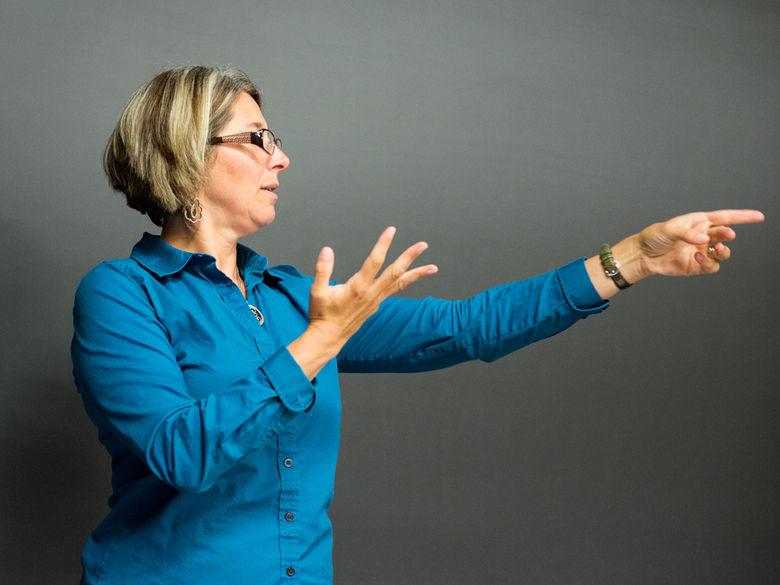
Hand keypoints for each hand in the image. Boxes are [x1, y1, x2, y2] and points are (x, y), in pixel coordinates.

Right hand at [288, 227, 437, 378]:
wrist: (329, 337)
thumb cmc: (321, 314)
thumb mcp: (317, 291)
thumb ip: (322, 269)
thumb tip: (327, 250)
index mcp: (358, 287)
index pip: (374, 261)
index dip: (383, 244)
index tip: (391, 231)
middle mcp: (371, 293)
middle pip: (396, 272)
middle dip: (410, 257)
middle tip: (423, 245)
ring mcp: (376, 300)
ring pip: (400, 283)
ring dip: (417, 273)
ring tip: (433, 267)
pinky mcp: (376, 304)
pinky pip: (394, 290)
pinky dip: (405, 281)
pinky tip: (411, 276)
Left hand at [636, 209, 763, 277]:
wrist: (643, 255)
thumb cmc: (654, 237)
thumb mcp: (668, 230)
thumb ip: (686, 233)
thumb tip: (703, 238)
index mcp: (699, 222)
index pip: (725, 217)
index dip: (743, 217)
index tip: (759, 217)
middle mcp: (703, 236)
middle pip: (724, 235)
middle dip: (727, 235)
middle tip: (727, 236)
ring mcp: (701, 251)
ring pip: (722, 253)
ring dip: (722, 252)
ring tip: (715, 249)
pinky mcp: (697, 266)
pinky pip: (712, 266)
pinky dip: (709, 263)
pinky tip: (697, 257)